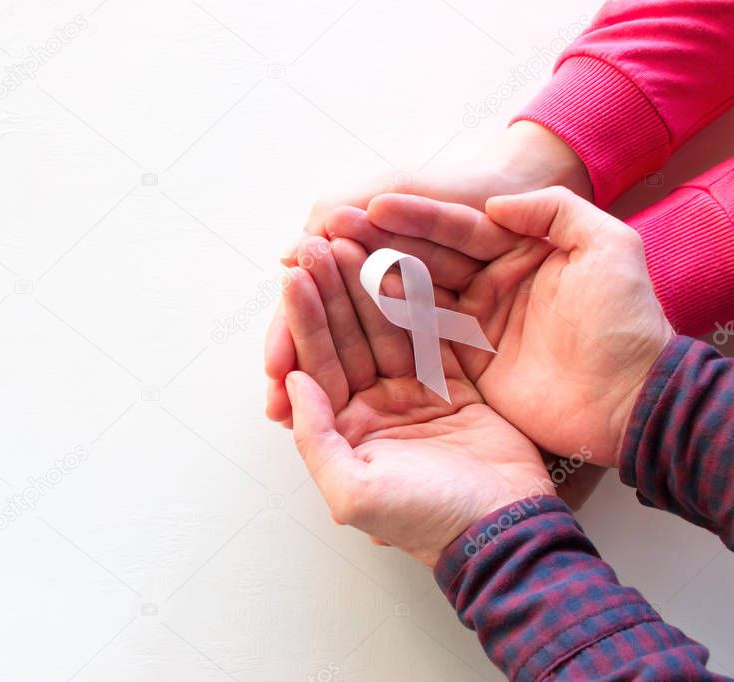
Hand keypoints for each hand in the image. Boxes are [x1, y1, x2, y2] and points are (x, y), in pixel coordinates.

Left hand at [282, 236, 551, 566]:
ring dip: (369, 287)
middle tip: (317, 243)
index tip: (293, 274)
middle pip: (348, 338)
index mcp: (346, 431)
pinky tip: (400, 266)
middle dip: (331, 290)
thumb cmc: (427, 521)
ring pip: (387, 329)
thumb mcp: (354, 491)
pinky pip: (433, 336)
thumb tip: (293, 383)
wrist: (506, 531)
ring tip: (353, 242)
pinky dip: (418, 302)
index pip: (318, 363)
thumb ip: (315, 436)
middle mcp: (375, 408)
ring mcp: (415, 395)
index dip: (306, 318)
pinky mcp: (456, 386)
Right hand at [329, 186, 673, 467]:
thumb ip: (555, 211)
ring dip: (371, 282)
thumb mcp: (608, 246)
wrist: (634, 400)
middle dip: (377, 245)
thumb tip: (495, 204)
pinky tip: (353, 310)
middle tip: (328, 236)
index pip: (456, 227)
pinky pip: (418, 337)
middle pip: (424, 258)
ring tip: (329, 268)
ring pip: (413, 295)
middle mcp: (489, 283)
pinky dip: (385, 325)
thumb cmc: (626, 322)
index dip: (414, 217)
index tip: (372, 208)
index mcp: (519, 250)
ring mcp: (475, 324)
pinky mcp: (465, 363)